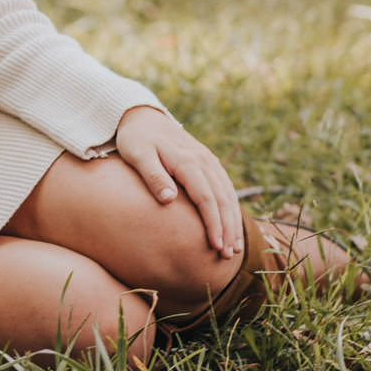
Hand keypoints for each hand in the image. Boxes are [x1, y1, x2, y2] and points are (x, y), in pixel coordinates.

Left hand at [113, 106, 243, 261]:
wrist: (143, 116)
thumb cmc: (136, 138)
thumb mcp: (137, 154)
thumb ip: (153, 176)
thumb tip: (169, 200)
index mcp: (188, 161)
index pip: (206, 198)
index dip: (213, 223)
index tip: (216, 245)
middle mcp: (204, 161)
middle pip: (222, 200)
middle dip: (228, 228)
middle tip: (229, 255)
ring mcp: (209, 161)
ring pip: (228, 195)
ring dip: (233, 221)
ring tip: (235, 247)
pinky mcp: (208, 163)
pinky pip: (225, 187)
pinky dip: (231, 207)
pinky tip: (232, 224)